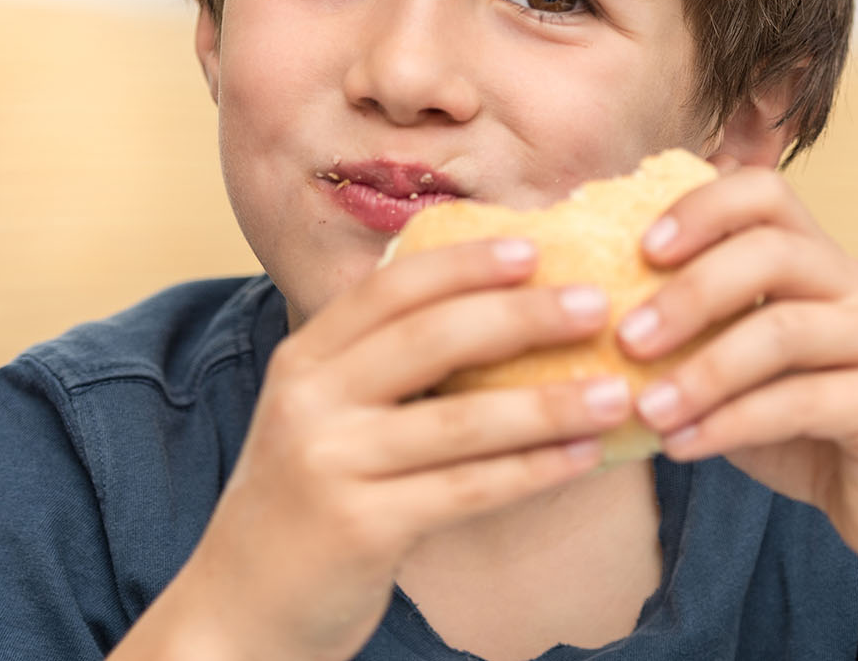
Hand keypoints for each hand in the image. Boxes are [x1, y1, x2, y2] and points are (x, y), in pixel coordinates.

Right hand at [162, 240, 632, 660]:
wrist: (239, 609)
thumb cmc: (306, 503)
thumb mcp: (322, 418)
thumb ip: (381, 369)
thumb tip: (497, 313)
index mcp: (304, 359)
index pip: (390, 288)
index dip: (464, 264)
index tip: (533, 247)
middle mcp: (311, 401)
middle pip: (432, 339)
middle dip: (523, 315)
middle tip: (596, 304)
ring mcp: (332, 463)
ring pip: (462, 420)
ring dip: (550, 403)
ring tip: (617, 391)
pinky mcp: (361, 526)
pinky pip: (468, 489)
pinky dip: (534, 470)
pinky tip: (585, 457)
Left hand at [617, 163, 857, 586]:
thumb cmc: (807, 430)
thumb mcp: (742, 371)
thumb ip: (696, 335)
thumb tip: (594, 316)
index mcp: (820, 260)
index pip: (766, 193)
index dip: (703, 208)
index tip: (641, 249)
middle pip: (773, 250)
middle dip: (691, 292)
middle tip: (628, 338)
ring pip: (784, 330)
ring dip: (702, 371)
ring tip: (647, 409)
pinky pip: (802, 402)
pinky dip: (731, 423)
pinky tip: (682, 446)